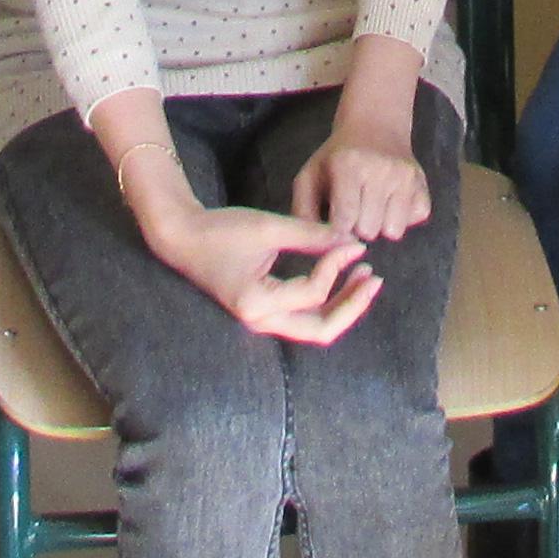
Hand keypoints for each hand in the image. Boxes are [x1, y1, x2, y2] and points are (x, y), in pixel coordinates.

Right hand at [128, 165, 382, 343]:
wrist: (184, 238)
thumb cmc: (221, 230)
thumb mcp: (269, 227)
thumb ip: (311, 235)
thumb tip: (352, 240)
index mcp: (257, 303)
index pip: (313, 292)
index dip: (338, 265)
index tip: (354, 242)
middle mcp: (260, 321)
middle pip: (321, 330)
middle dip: (352, 306)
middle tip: (375, 278)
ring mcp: (262, 320)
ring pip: (314, 327)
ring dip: (343, 305)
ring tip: (365, 277)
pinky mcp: (265, 312)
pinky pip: (303, 315)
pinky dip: (326, 301)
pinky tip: (342, 279)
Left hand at [292, 123, 433, 244]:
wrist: (374, 125)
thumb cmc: (337, 157)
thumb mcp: (309, 176)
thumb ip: (303, 211)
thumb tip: (319, 243)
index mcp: (349, 166)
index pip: (345, 220)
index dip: (338, 229)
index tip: (336, 222)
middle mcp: (382, 170)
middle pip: (369, 230)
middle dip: (359, 227)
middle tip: (355, 209)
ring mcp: (406, 177)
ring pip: (394, 231)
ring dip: (381, 225)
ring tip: (372, 207)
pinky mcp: (423, 184)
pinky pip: (416, 220)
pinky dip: (403, 217)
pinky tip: (391, 201)